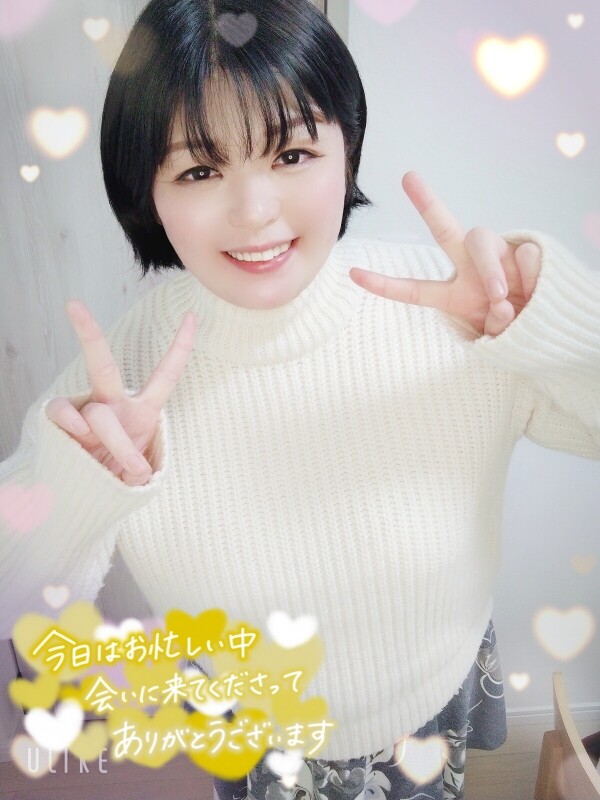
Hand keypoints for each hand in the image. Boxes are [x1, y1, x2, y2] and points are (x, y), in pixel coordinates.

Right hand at [46, 301, 196, 485]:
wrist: (89, 496)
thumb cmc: (119, 477)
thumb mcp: (137, 477)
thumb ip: (137, 470)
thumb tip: (128, 466)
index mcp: (143, 410)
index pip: (165, 374)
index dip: (180, 346)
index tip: (191, 316)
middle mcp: (113, 404)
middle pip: (102, 366)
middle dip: (89, 334)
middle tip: (73, 304)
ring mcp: (86, 413)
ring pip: (99, 416)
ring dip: (116, 441)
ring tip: (128, 466)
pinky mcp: (62, 424)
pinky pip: (62, 415)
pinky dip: (72, 426)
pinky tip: (80, 439)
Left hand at [348, 171, 541, 335]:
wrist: (554, 324)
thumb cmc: (518, 329)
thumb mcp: (500, 337)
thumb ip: (497, 325)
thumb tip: (502, 304)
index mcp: (455, 295)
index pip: (415, 290)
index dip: (384, 285)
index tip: (352, 274)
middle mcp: (471, 268)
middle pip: (445, 230)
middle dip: (427, 202)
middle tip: (409, 177)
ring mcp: (498, 255)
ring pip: (481, 240)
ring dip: (490, 269)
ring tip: (500, 297)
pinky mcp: (527, 249)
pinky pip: (524, 256)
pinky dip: (529, 279)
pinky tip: (537, 292)